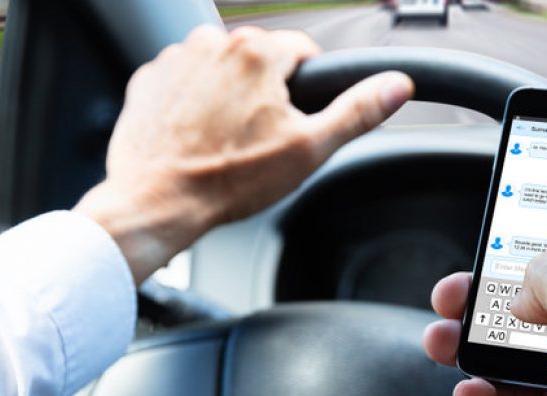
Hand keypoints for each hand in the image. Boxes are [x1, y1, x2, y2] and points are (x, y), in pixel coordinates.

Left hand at [75, 26, 413, 282]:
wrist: (156, 201)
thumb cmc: (226, 179)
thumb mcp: (309, 149)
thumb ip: (357, 111)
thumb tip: (396, 86)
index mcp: (257, 53)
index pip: (303, 51)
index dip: (308, 88)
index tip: (296, 118)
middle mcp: (213, 43)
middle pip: (261, 60)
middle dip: (266, 93)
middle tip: (260, 138)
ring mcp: (176, 58)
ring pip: (222, 69)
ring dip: (228, 95)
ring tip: (225, 140)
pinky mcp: (150, 78)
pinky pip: (186, 81)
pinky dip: (194, 103)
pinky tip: (197, 136)